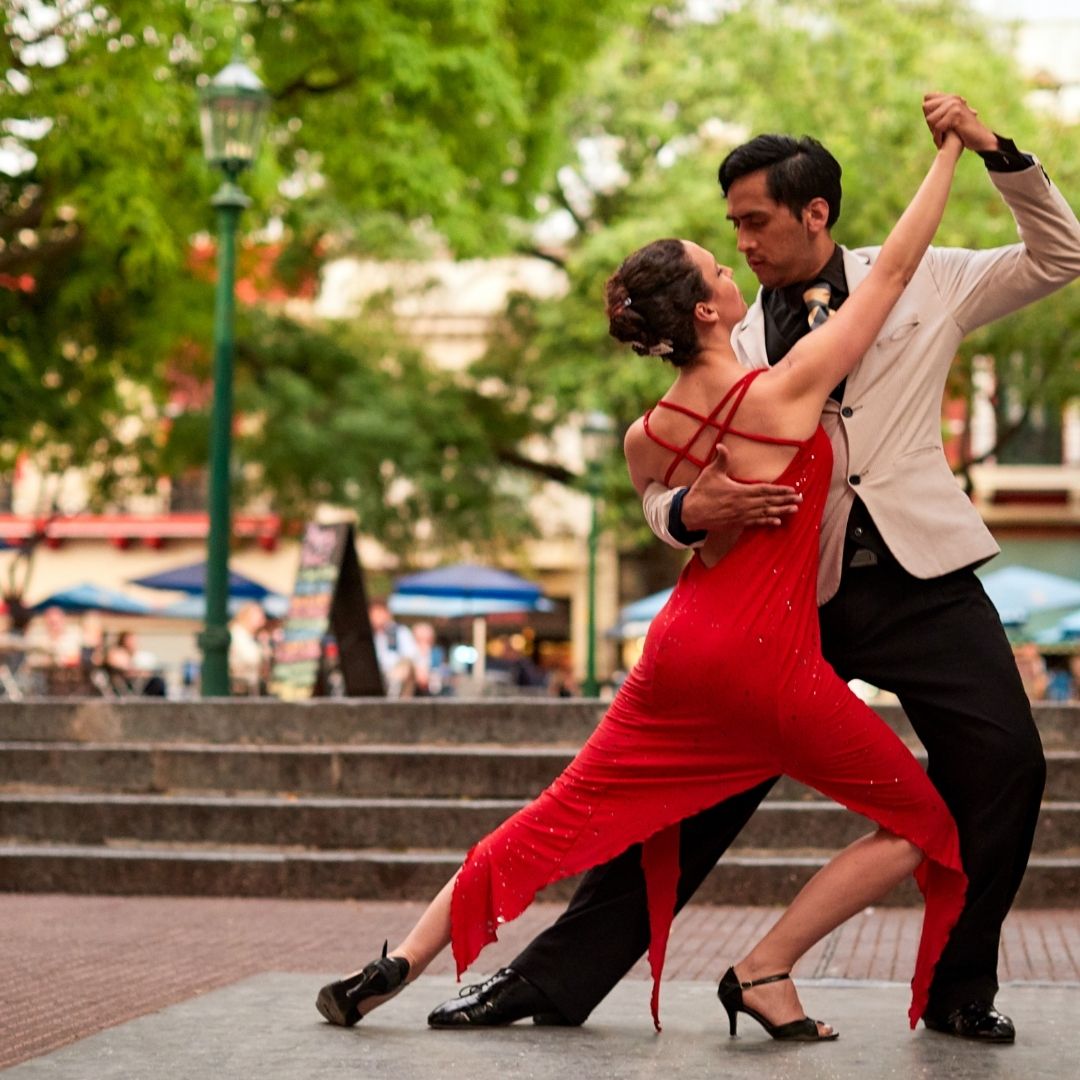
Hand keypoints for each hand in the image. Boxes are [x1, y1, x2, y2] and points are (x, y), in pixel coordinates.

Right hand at [681, 444, 801, 530]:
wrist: (691, 513)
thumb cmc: (701, 492)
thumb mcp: (711, 473)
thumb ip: (720, 460)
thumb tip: (722, 445)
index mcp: (740, 491)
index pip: (765, 490)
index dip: (780, 490)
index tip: (792, 489)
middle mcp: (744, 504)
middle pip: (769, 502)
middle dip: (785, 500)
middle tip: (800, 499)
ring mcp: (741, 515)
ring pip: (765, 513)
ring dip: (781, 511)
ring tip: (794, 510)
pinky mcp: (737, 523)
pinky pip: (756, 523)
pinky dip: (767, 522)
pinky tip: (778, 522)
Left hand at [922, 93, 997, 152]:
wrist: (979, 139)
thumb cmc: (962, 132)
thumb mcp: (949, 120)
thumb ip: (938, 111)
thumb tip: (924, 104)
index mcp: (951, 97)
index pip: (927, 98)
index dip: (928, 113)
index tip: (936, 124)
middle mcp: (953, 98)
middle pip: (926, 108)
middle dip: (929, 122)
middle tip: (938, 132)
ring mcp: (955, 106)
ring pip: (930, 119)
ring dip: (934, 132)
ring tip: (941, 138)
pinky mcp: (957, 115)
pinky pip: (938, 127)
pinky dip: (938, 138)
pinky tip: (941, 143)